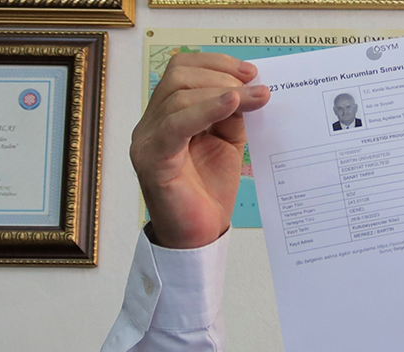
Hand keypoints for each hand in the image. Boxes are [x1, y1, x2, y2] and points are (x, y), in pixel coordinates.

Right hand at [130, 52, 270, 248]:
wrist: (199, 236)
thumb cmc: (209, 192)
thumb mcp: (227, 143)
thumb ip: (232, 114)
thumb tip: (248, 86)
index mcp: (166, 116)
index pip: (181, 70)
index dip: (215, 63)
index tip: (250, 71)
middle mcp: (150, 124)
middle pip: (179, 77)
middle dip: (221, 75)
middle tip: (255, 86)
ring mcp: (147, 140)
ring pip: (179, 96)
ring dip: (223, 91)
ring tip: (256, 98)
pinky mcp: (152, 159)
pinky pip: (177, 124)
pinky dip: (206, 109)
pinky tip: (233, 104)